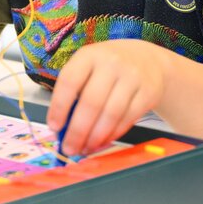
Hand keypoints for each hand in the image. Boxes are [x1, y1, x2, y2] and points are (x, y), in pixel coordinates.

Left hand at [46, 39, 169, 155]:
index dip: (59, 106)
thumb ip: (74, 93)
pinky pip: (128, 119)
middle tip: (69, 148)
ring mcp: (132, 77)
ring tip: (85, 148)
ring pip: (111, 114)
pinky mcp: (148, 93)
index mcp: (89, 55)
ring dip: (95, 137)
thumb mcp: (89, 68)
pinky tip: (102, 142)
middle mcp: (111, 63)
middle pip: (91, 102)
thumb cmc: (108, 68)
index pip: (69, 81)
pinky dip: (113, 134)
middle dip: (77, 130)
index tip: (54, 127)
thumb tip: (60, 128)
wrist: (148, 60)